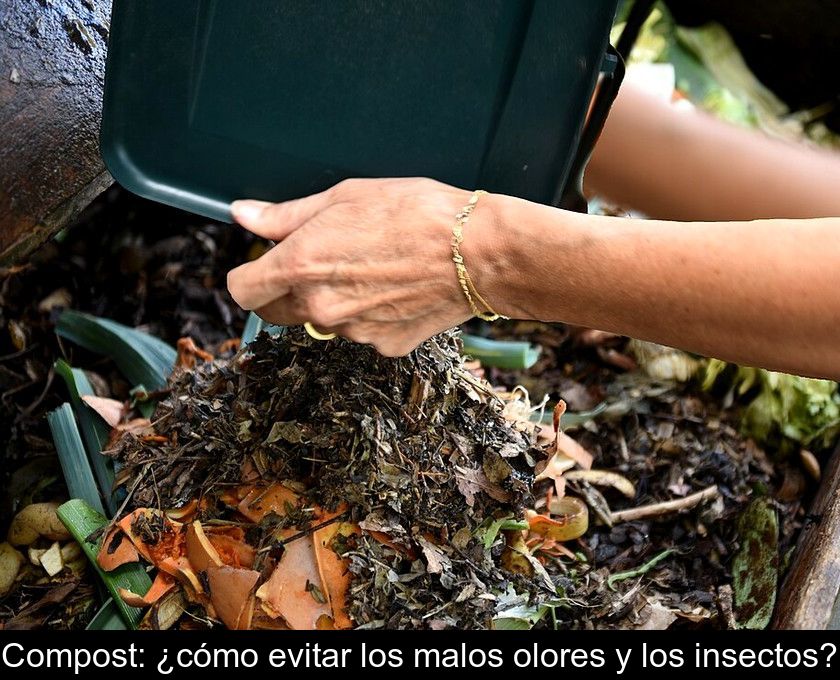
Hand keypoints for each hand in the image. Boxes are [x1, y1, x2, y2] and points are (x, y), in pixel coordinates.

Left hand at [227, 178, 504, 355]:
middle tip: (320, 261)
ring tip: (372, 268)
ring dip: (333, 301)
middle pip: (275, 312)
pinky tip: (395, 288)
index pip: (242, 290)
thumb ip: (286, 215)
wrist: (478, 252)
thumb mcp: (345, 197)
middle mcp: (320, 307)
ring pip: (323, 321)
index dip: (248, 274)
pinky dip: (370, 315)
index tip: (263, 264)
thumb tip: (244, 214)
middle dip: (285, 291)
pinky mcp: (384, 346)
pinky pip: (362, 332)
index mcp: (301, 266)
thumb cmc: (416, 214)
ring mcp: (353, 332)